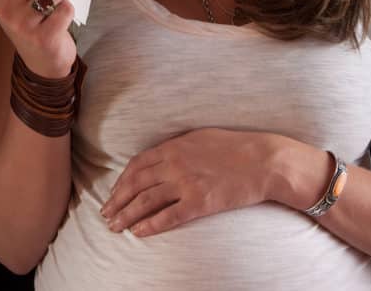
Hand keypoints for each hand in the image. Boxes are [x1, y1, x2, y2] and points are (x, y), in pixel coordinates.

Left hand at [100, 128, 273, 236]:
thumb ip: (177, 147)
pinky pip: (168, 217)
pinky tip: (138, 232)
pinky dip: (150, 226)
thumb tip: (158, 158)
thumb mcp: (200, 137)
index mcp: (174, 147)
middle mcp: (175, 164)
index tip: (113, 193)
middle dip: (117, 201)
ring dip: (127, 215)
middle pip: (136, 184)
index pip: (137, 165)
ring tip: (116, 226)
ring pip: (146, 201)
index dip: (121, 181)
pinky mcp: (200, 203)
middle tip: (106, 214)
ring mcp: (186, 183)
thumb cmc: (235, 147)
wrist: (264, 160)